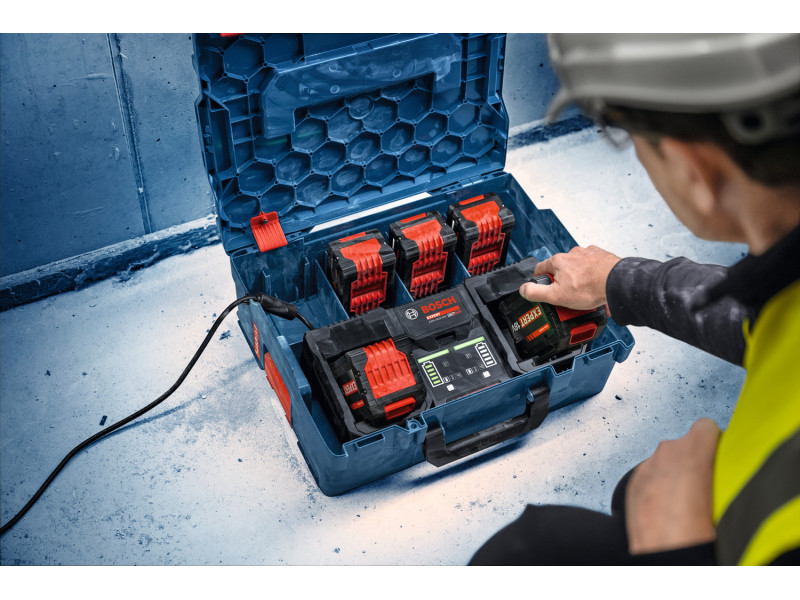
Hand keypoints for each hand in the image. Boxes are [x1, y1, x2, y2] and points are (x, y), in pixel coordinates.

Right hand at [519, 246, 620, 309]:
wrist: (616, 283)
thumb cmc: (590, 287)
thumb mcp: (556, 296)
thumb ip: (537, 292)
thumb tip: (523, 289)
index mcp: (559, 261)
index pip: (541, 268)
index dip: (539, 279)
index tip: (542, 286)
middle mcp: (573, 254)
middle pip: (561, 268)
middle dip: (563, 281)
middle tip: (567, 296)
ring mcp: (588, 254)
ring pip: (578, 267)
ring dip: (578, 278)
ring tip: (584, 293)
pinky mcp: (602, 257)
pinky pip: (593, 267)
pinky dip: (593, 276)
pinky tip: (595, 287)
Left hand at [625, 418, 719, 553]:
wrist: (665, 557)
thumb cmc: (695, 531)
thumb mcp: (727, 496)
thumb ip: (723, 472)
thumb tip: (728, 470)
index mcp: (691, 450)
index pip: (705, 426)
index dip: (713, 443)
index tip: (718, 459)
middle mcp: (664, 453)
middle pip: (683, 445)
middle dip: (693, 461)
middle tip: (704, 488)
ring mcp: (644, 467)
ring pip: (664, 462)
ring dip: (673, 475)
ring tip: (685, 504)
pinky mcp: (630, 484)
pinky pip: (648, 477)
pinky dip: (656, 488)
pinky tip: (666, 511)